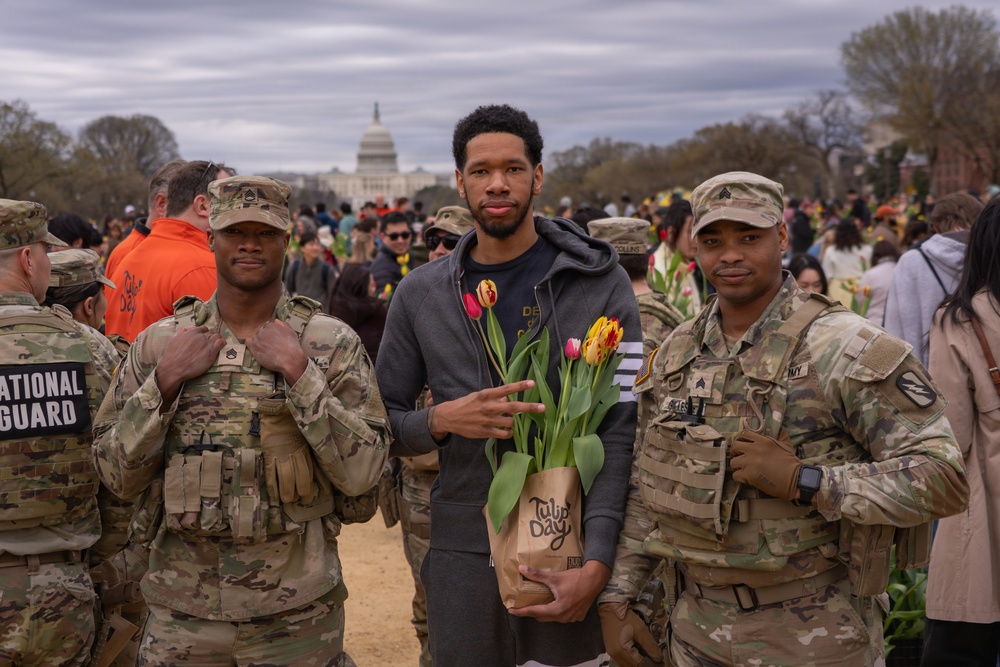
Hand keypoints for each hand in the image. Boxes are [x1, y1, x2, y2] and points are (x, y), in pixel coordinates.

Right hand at [155, 325, 224, 406]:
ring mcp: (207, 344)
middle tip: (208, 344)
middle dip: (210, 337)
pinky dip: (222, 343)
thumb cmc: (173, 354)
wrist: (174, 368)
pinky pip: (221, 343)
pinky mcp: (211, 353)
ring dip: (217, 339)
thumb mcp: (174, 337)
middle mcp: (201, 337)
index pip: (203, 329)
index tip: (203, 338)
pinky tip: (221, 346)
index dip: (204, 333)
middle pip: (210, 333)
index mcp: (192, 332)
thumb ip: (183, 330)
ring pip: (217, 336)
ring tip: (216, 344)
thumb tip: (192, 327)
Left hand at [247, 320, 307, 384]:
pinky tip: (256, 348)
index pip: (267, 327)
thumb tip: (276, 320)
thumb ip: (283, 324)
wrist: (289, 359)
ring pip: (256, 338)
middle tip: (271, 346)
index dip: (271, 334)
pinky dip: (251, 343)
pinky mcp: (254, 348)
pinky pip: (248, 342)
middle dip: (265, 338)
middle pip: (261, 332)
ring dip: (260, 342)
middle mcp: (264, 331)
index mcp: (272, 325)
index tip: (274, 340)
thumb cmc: (292, 346)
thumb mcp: (291, 332)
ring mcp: (258, 339)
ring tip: (267, 350)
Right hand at [429, 381, 543, 440]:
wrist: (449, 417)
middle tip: (542, 407)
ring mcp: (487, 420)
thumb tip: (509, 400)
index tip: (532, 384)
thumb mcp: (479, 396)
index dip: (520, 386)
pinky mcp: (485, 432)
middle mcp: (488, 407)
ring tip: (508, 421)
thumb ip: (495, 398)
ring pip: (510, 422)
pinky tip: (506, 431)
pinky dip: (509, 432)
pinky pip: (504, 434)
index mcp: (486, 395)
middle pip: (513, 407)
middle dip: (529, 407)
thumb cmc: (467, 404)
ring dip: (513, 421)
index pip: (506, 389)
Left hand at [508, 560, 609, 622]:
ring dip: (545, 611)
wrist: (595, 579)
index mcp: (557, 610)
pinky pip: (562, 616)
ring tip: (538, 602)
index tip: (512, 610)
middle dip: (532, 611)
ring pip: (552, 617)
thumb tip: (522, 569)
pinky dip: (556, 610)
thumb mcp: (555, 577)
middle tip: (524, 604)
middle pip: (543, 617)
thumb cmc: (575, 578)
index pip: (534, 612)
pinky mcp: (578, 616)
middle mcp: (564, 617)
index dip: (522, 611)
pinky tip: (554, 602)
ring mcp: (572, 618)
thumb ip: (537, 575)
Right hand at [598, 602, 662, 666]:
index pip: (640, 665)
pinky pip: (622, 660)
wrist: (611, 608)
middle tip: (654, 659)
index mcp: (622, 651)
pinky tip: (637, 653)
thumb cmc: (627, 618)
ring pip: (627, 665)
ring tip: (646, 656)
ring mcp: (612, 653)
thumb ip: (651, 646)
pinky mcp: (611, 649)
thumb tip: (658, 659)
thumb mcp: (641, 630)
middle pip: (633, 666)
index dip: (651, 664)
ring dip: (637, 662)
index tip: (659, 661)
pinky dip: (631, 659)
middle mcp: (615, 655)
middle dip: (644, 664)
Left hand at [730, 429, 800, 501]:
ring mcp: (750, 463)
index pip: (744, 434)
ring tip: (742, 469)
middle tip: (739, 457)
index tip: (741, 444)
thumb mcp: (786, 445)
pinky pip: (735, 475)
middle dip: (735, 452)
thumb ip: (781, 435)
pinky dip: (739, 477)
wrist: (795, 479)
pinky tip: (745, 478)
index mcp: (763, 441)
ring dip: (736, 466)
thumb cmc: (791, 463)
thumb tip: (781, 427)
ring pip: (732, 462)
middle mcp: (754, 450)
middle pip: (734, 446)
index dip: (739, 439)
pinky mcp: (749, 476)